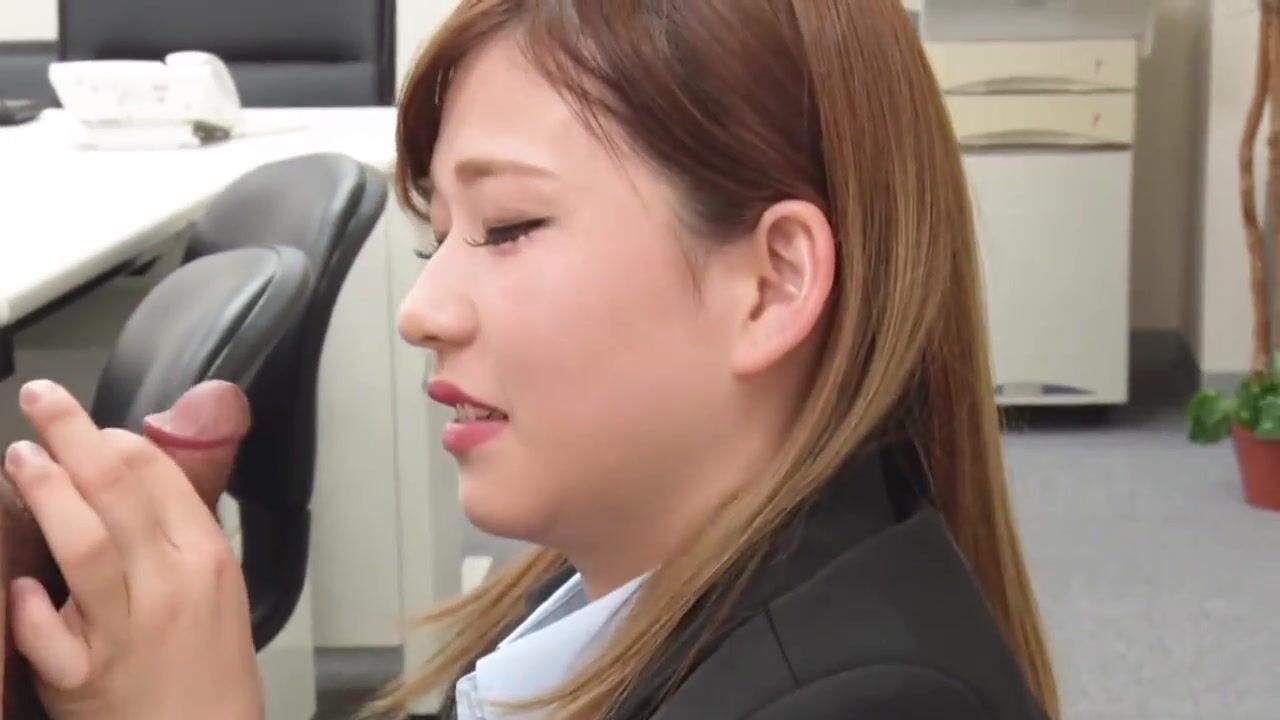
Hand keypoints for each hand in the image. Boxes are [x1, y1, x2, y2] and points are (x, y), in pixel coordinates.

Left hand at [2, 379, 263, 718]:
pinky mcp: (86, 679)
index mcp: (204, 557)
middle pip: (117, 494)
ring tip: (18, 460)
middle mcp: (169, 586)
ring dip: (46, 496)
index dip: (116, 438)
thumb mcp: (216, 581)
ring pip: (84, 548)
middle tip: (39, 399)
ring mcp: (127, 632)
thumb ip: (181, 514)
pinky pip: (50, 637)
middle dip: (73, 438)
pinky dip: (29, 610)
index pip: (159, 476)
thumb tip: (157, 441)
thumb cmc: (208, 661)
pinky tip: (14, 587)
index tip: (88, 424)